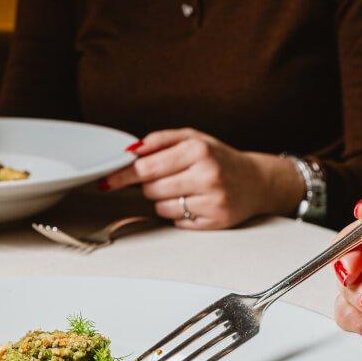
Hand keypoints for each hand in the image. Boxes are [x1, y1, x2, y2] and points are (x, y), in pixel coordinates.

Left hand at [102, 129, 304, 228]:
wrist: (256, 181)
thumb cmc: (219, 158)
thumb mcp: (193, 138)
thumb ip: (160, 140)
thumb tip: (129, 150)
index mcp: (198, 150)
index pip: (146, 166)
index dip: (122, 175)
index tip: (105, 181)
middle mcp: (207, 175)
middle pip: (150, 189)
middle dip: (150, 185)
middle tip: (168, 178)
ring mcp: (212, 201)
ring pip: (161, 207)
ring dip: (164, 200)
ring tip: (184, 189)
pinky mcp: (214, 222)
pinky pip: (176, 222)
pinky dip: (178, 214)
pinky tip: (194, 202)